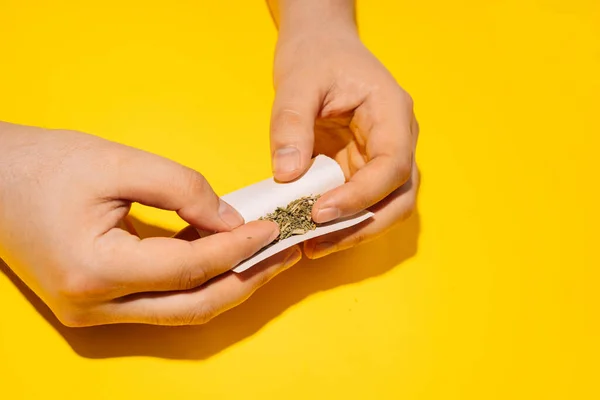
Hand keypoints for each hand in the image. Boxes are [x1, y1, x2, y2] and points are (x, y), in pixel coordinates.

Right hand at [0, 122, 300, 326]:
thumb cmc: (45, 166)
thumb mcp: (119, 163)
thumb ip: (182, 188)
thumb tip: (230, 220)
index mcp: (94, 270)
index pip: (188, 269)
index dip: (237, 249)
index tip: (274, 229)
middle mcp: (94, 306)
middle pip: (193, 306)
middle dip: (246, 280)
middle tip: (285, 254)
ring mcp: (95, 313)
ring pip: (181, 310)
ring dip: (227, 283)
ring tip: (266, 255)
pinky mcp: (99, 304)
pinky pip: (163, 300)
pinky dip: (198, 279)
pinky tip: (224, 254)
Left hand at [270, 29, 418, 258]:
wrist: (321, 44)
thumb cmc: (316, 55)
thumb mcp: (297, 82)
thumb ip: (291, 126)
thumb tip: (287, 175)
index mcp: (392, 112)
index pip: (393, 166)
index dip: (362, 195)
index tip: (321, 212)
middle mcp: (398, 138)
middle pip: (400, 197)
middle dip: (363, 226)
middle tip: (317, 242)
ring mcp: (382, 155)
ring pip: (385, 206)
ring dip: (353, 230)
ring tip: (311, 244)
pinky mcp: (363, 166)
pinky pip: (360, 200)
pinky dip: (340, 220)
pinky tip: (309, 229)